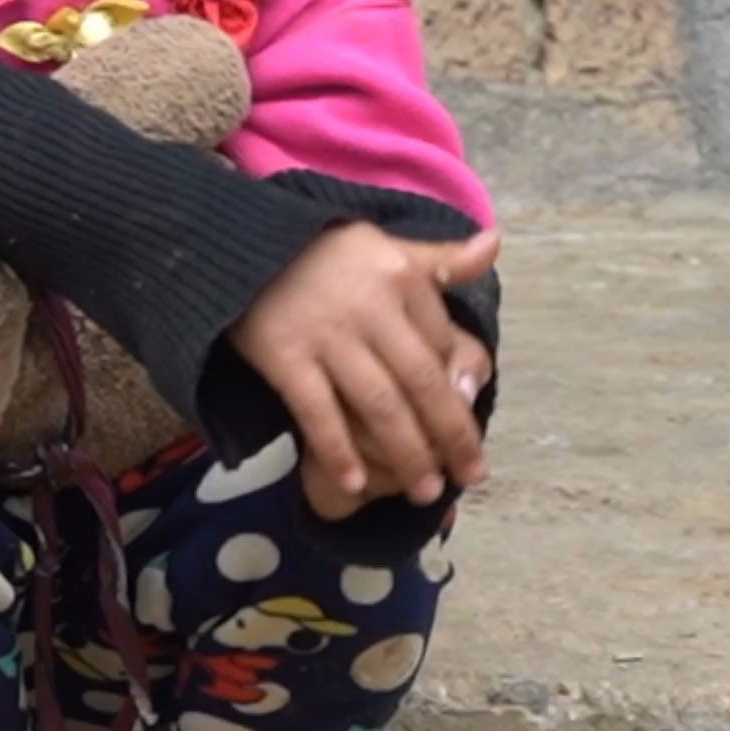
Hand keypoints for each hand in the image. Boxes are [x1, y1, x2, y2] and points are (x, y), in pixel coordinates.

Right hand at [224, 224, 498, 516]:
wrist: (234, 241)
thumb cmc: (318, 249)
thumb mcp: (383, 244)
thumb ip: (439, 257)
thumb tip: (495, 244)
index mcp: (401, 277)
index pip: (445, 346)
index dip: (462, 395)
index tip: (471, 430)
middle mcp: (371, 307)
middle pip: (423, 383)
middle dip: (452, 436)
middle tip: (471, 476)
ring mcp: (326, 334)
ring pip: (380, 405)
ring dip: (408, 453)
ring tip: (427, 490)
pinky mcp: (283, 355)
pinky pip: (318, 412)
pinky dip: (339, 450)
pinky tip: (355, 484)